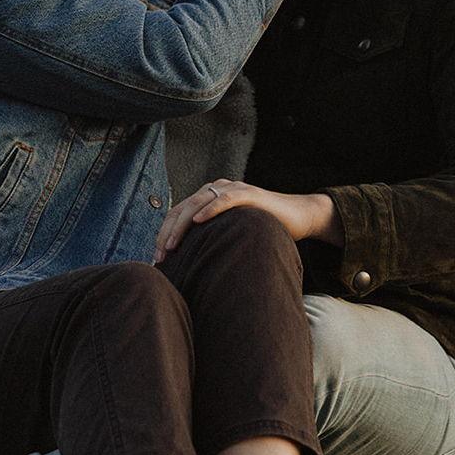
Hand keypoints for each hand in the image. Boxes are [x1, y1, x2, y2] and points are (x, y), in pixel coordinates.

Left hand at [153, 179, 341, 262]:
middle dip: (168, 232)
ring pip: (198, 203)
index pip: (179, 213)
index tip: (157, 257)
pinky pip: (225, 199)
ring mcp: (232, 189)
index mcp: (209, 198)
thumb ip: (213, 240)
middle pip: (183, 208)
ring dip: (182, 225)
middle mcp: (217, 189)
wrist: (297, 217)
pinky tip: (198, 221)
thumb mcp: (231, 234)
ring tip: (171, 244)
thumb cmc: (263, 228)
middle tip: (160, 256)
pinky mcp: (249, 194)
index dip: (165, 233)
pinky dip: (210, 209)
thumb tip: (190, 266)